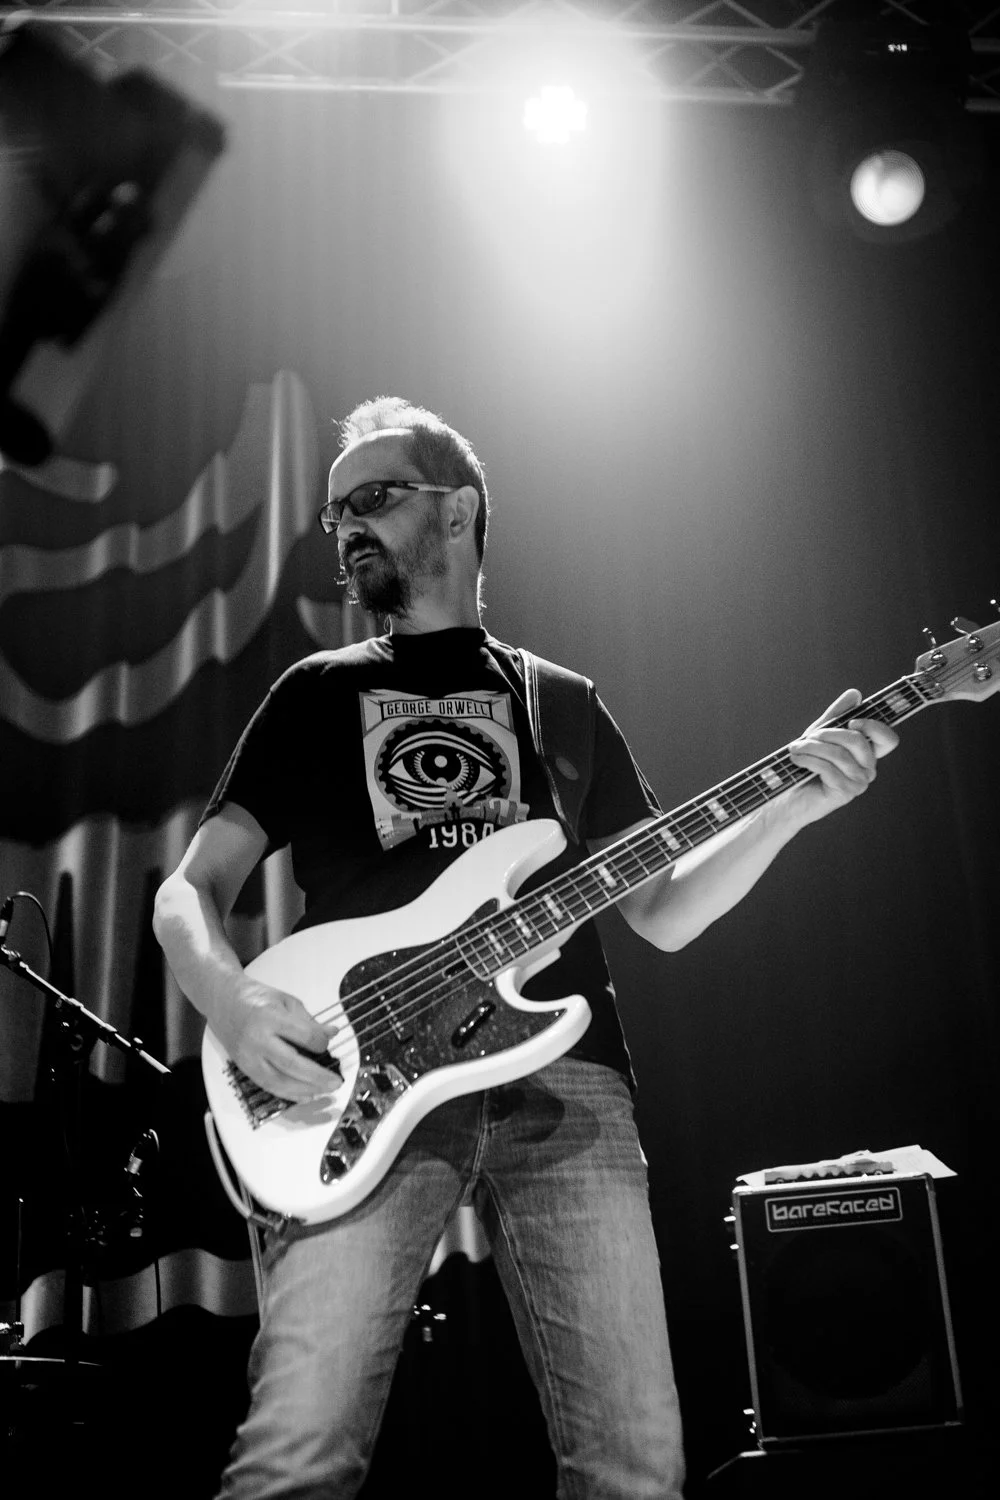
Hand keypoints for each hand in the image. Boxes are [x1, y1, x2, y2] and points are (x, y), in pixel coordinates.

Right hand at [225, 980, 337, 1101]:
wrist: (222, 1001)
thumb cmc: (255, 998)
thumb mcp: (286, 1001)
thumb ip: (309, 1020)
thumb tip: (332, 1033)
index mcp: (270, 1017)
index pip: (303, 1036)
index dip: (321, 1042)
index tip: (328, 1042)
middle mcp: (258, 1039)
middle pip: (292, 1064)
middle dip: (317, 1076)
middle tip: (337, 1082)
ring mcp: (249, 1057)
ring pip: (279, 1081)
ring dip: (305, 1090)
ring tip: (325, 1091)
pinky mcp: (244, 1068)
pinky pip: (268, 1086)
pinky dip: (289, 1094)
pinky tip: (306, 1096)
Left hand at [784, 688, 898, 827]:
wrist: (788, 797)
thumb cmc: (806, 765)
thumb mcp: (820, 735)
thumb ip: (836, 715)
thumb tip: (855, 694)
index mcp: (866, 753)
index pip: (888, 739)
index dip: (874, 727)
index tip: (851, 722)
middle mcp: (868, 769)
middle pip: (858, 741)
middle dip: (829, 733)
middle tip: (809, 736)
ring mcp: (859, 782)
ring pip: (839, 755)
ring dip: (812, 748)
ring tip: (795, 749)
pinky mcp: (845, 793)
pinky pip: (828, 769)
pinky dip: (808, 760)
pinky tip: (796, 760)